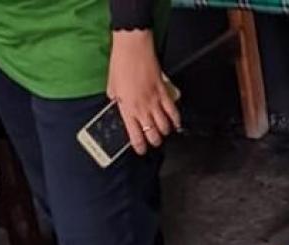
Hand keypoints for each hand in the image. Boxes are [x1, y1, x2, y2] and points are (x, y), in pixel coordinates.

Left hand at [107, 30, 179, 155]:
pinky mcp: (164, 94)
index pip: (135, 136)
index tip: (141, 150)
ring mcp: (155, 102)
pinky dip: (176, 121)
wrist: (133, 49)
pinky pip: (174, 113)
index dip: (140, 147)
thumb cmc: (120, 64)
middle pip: (153, 134)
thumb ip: (117, 100)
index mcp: (126, 108)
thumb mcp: (112, 86)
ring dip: (164, 132)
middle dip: (154, 141)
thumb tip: (119, 107)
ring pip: (165, 127)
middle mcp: (142, 108)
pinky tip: (175, 124)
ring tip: (163, 132)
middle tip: (154, 140)